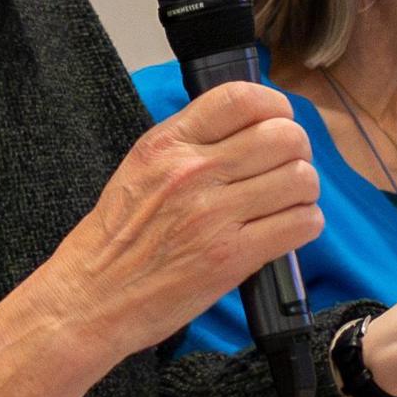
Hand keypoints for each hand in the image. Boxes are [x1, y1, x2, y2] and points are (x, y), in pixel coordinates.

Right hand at [0, 81, 327, 396]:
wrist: (91, 299)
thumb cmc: (114, 240)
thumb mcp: (139, 168)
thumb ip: (188, 143)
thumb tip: (245, 129)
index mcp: (168, 144)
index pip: (241, 98)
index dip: (275, 105)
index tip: (279, 121)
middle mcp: (193, 172)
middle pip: (284, 136)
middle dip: (297, 151)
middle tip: (287, 168)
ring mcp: (215, 215)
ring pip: (300, 179)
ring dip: (304, 190)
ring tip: (288, 203)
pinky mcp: (232, 257)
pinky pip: (300, 223)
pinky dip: (305, 224)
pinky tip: (287, 230)